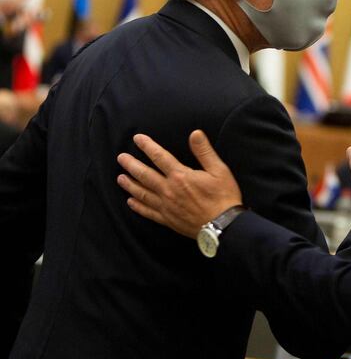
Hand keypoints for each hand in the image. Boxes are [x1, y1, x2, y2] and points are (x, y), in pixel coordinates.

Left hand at [117, 130, 241, 237]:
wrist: (223, 225)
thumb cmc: (223, 196)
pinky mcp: (167, 219)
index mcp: (180, 176)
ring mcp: (166, 206)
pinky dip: (138, 206)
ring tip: (120, 178)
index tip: (137, 139)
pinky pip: (148, 212)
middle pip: (145, 175)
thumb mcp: (219, 170)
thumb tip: (195, 133)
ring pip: (143, 193)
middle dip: (131, 165)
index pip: (160, 157)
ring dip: (130, 184)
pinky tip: (130, 202)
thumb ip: (204, 151)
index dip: (148, 146)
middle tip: (120, 158)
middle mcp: (169, 190)